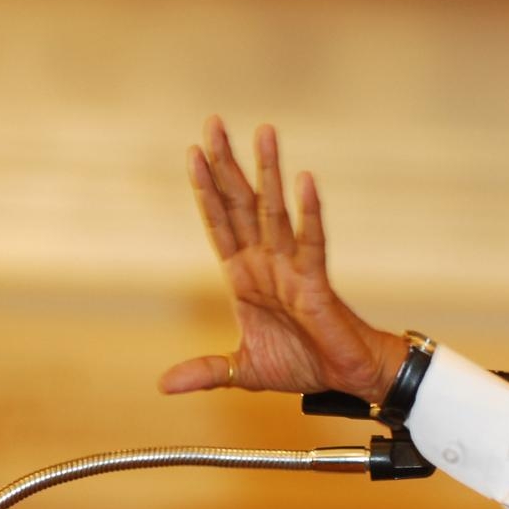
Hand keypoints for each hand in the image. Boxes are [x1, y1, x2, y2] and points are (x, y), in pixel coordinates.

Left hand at [159, 116, 407, 402]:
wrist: (345, 380)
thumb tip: (163, 385)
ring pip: (275, 212)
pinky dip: (309, 212)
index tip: (193, 152)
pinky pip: (312, 241)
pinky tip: (304, 181)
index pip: (219, 223)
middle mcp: (266, 263)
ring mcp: (291, 268)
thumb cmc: (303, 365)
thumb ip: (206, 370)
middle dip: (227, 164)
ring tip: (264, 132)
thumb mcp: (243, 369)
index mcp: (245, 277)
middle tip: (213, 122)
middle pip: (241, 204)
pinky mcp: (316, 281)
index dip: (205, 190)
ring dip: (268, 172)